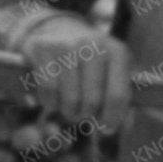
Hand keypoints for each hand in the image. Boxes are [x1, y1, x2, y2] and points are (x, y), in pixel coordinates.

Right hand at [18, 15, 131, 132]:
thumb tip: (116, 128)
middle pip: (92, 102)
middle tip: (82, 114)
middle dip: (86, 115)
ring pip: (69, 100)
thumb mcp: (111, 72)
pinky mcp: (43, 48)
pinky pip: (48, 92)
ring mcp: (67, 45)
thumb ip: (119, 99)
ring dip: (67, 111)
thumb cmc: (90, 63)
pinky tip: (53, 98)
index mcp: (118, 52)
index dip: (112, 119)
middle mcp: (93, 45)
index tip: (106, 129)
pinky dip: (49, 103)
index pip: (118, 96)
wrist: (57, 31)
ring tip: (68, 105)